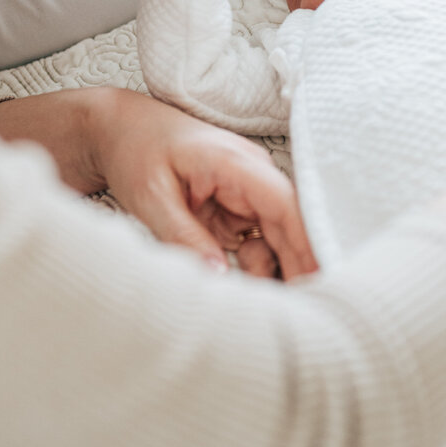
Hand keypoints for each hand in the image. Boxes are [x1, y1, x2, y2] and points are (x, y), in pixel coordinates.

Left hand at [0, 87, 316, 280]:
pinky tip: (245, 293)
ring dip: (274, 274)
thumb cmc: (136, 151)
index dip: (309, 242)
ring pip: (278, 241)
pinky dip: (256, 270)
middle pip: (290, 227)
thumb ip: (184, 237)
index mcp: (235, 164)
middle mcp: (252, 177)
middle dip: (299, 269)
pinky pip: (259, 245)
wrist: (121, 129)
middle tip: (304, 316)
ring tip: (258, 309)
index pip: (286, 204)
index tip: (324, 280)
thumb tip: (218, 279)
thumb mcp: (151, 197)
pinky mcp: (237, 211)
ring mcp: (247, 194)